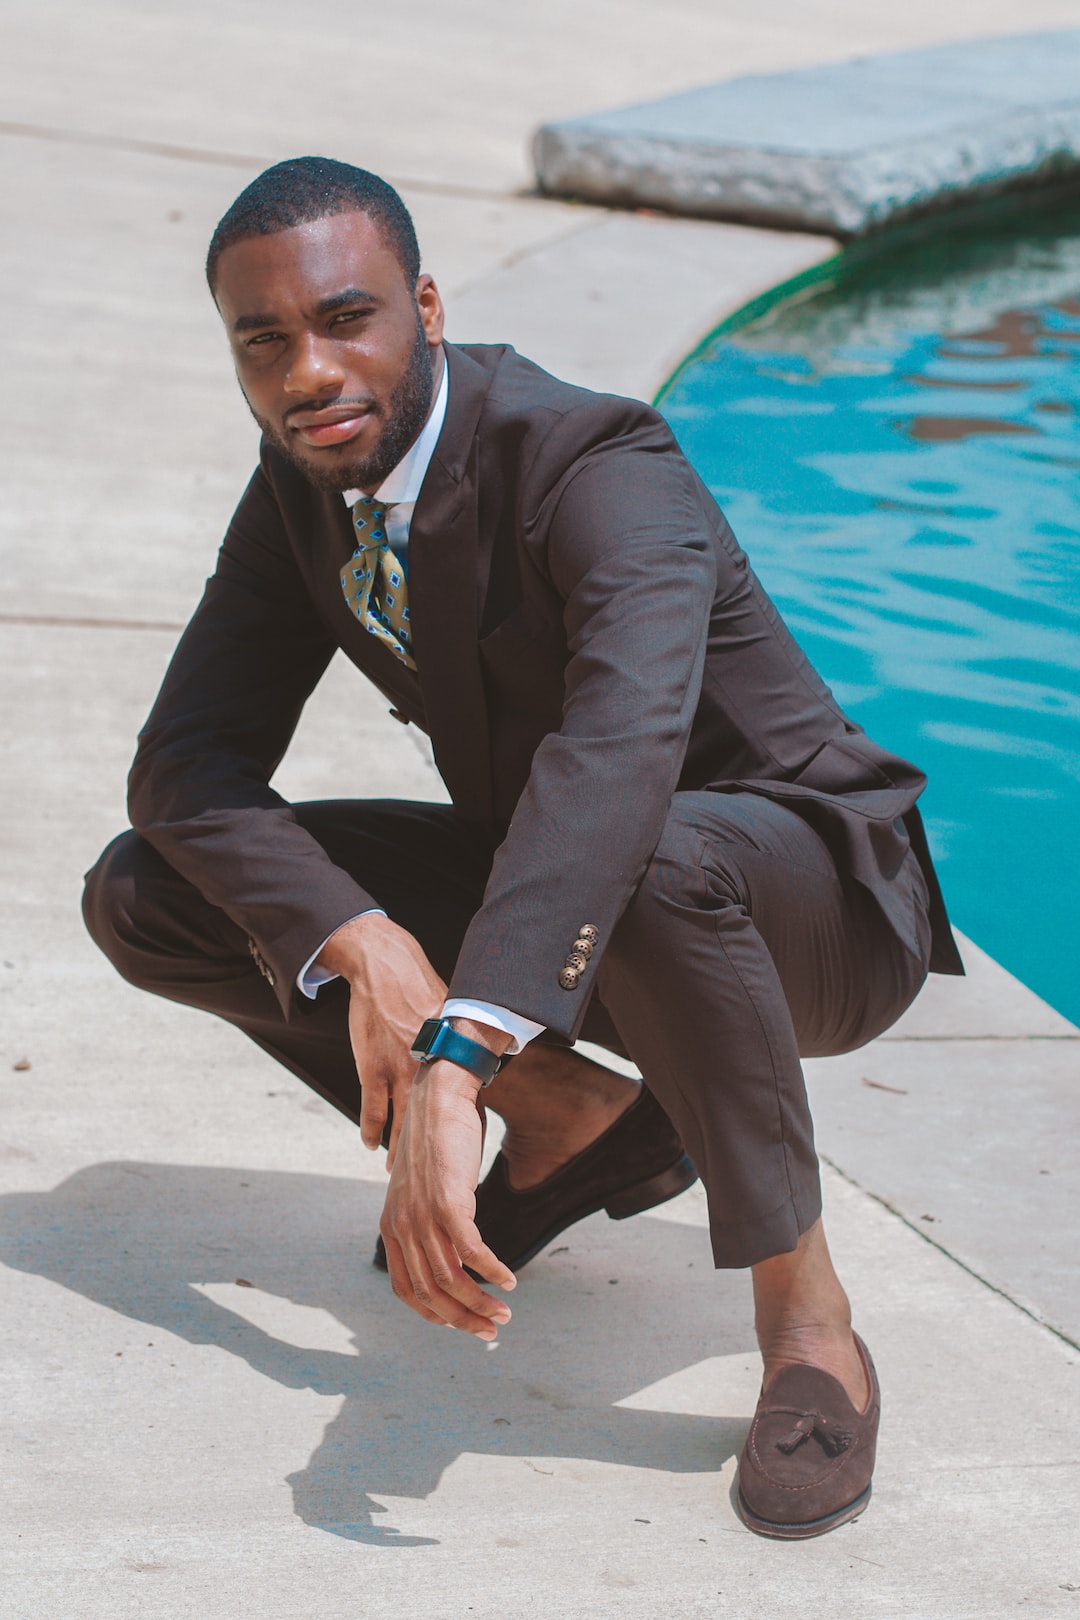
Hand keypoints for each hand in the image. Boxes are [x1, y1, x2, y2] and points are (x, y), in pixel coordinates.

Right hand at [316, 913, 445, 1160]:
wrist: (388, 970)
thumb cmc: (422, 990)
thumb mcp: (453, 1018)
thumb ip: (462, 1043)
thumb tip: (483, 1053)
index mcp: (451, 1060)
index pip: (465, 1107)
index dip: (465, 1136)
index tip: (465, 1157)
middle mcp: (428, 1072)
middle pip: (432, 1125)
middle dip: (431, 1154)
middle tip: (432, 1178)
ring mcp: (399, 1073)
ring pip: (400, 1126)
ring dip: (398, 1152)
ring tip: (396, 1172)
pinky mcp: (372, 1069)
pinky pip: (372, 1111)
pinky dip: (371, 1131)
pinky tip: (372, 1145)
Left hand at [380, 1056, 516, 1339]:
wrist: (438, 1094)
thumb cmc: (436, 1138)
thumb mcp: (420, 1184)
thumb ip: (423, 1216)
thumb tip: (442, 1242)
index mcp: (390, 1225)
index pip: (406, 1288)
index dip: (434, 1314)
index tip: (461, 1323)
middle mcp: (401, 1225)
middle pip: (430, 1292)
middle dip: (462, 1319)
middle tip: (490, 1331)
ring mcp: (423, 1214)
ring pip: (451, 1278)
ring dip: (480, 1303)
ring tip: (505, 1312)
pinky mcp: (448, 1201)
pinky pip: (471, 1252)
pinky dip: (492, 1271)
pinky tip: (509, 1279)